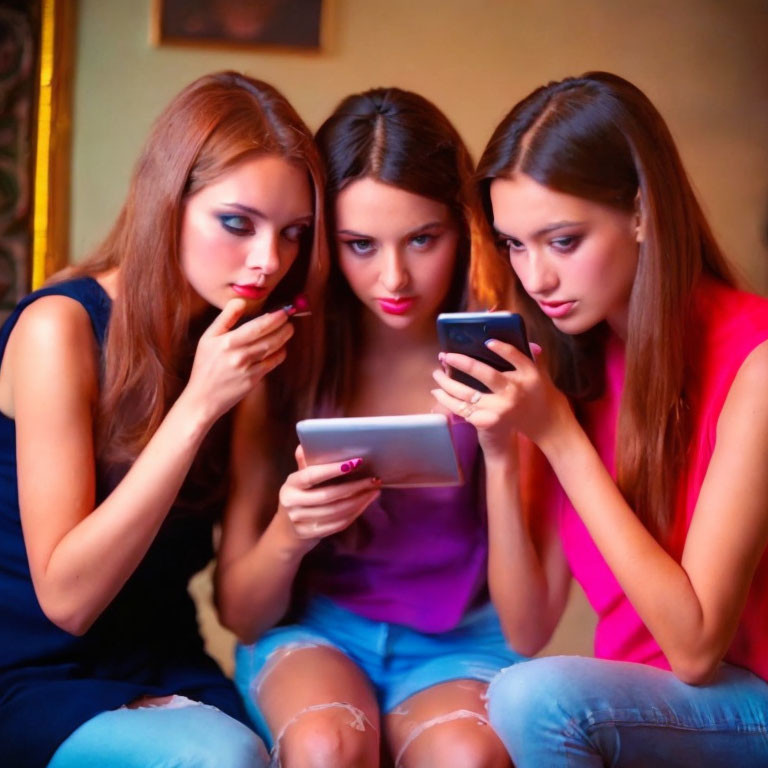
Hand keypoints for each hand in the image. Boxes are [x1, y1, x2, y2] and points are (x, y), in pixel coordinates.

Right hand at [183, 299, 293, 423]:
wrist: (203, 398)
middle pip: (268, 338)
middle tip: (289, 320)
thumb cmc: (205, 365)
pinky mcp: (253, 381)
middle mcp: (239, 355)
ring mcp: (248, 369)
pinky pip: (271, 364)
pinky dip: (279, 354)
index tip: (283, 311)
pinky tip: (281, 348)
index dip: (273, 318)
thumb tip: (240, 301)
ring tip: (288, 330)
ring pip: (272, 350)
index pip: (257, 327)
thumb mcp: (208, 338)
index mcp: (227, 342)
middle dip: (283, 327)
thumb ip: (225, 318)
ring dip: (284, 339)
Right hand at [276, 446, 381, 552]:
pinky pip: (338, 524)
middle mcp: (291, 503)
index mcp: (290, 484)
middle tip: (374, 479)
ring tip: (374, 491)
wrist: (286, 531)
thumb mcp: (299, 481)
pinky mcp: (310, 534)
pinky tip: (365, 504)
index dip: (333, 469)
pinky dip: (355, 514)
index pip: (312, 475)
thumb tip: (307, 443)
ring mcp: (300, 521)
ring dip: (359, 501)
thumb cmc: (299, 498)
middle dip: (355, 487)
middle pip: (328, 495)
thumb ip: (306, 463)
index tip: (356, 462)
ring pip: (336, 512)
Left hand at [431, 340, 570, 455]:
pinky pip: (462, 409)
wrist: (542, 425)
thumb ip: (529, 357)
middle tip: (446, 355)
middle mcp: (514, 393)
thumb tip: (523, 342)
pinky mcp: (487, 422)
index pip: (516, 357)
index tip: (488, 341)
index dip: (502, 349)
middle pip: (486, 375)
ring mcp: (499, 410)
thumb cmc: (535, 394)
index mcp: (528, 376)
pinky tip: (438, 392)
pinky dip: (447, 400)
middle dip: (463, 363)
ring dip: (447, 383)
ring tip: (437, 373)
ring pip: (467, 394)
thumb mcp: (537, 374)